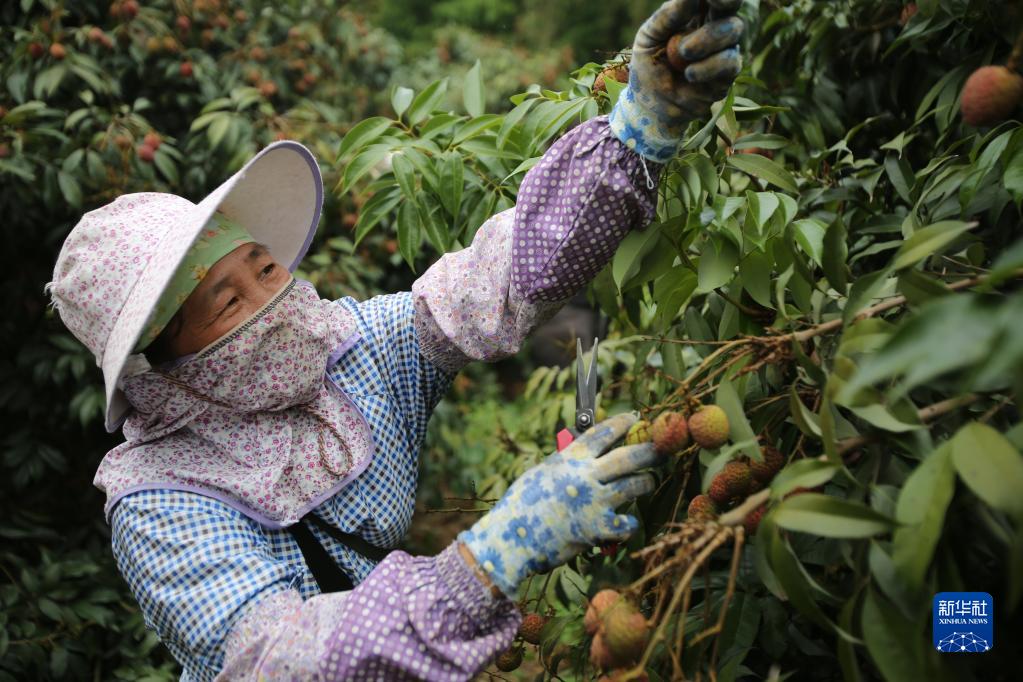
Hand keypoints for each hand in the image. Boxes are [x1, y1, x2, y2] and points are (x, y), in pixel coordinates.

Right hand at [458, 413, 662, 596]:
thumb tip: (583, 452)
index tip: (634, 418)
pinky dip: (629, 523)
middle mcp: (585, 476)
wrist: (511, 538)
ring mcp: (594, 502)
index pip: (602, 433)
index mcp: (569, 458)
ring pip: (635, 486)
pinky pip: (626, 523)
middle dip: (650, 450)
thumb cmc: (522, 504)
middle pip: (629, 457)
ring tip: (648, 481)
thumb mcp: (543, 472)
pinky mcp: (597, 528)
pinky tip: (627, 522)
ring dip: (646, 482)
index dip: (622, 423)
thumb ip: (566, 462)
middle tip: (662, 448)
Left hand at [610, 0, 744, 161]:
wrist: (650, 104)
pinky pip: (729, 63)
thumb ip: (667, 16)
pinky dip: (709, 67)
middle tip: (710, 3)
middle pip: (730, 8)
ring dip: (708, 40)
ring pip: (732, 31)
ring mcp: (724, 50)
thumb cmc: (648, 64)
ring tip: (683, 53)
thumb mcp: (649, 37)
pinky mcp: (727, 75)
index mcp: (696, 13)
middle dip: (724, 2)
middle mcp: (715, 27)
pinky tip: (690, 74)